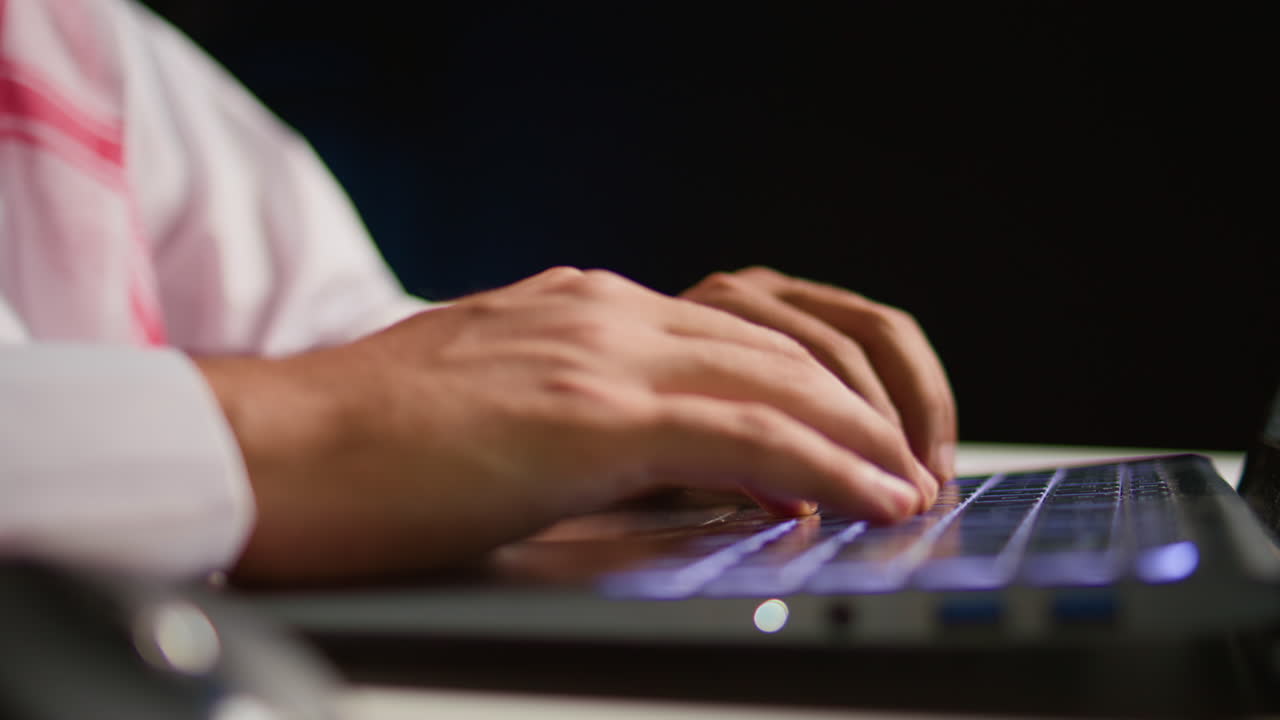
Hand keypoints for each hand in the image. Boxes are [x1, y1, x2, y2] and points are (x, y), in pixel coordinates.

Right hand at [199, 267, 935, 582]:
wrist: (272, 450)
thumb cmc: (363, 448)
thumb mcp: (498, 413)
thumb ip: (586, 424)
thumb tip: (664, 470)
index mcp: (580, 308)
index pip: (735, 333)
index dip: (811, 386)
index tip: (855, 437)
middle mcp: (602, 311)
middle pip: (777, 344)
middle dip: (859, 405)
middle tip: (908, 463)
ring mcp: (599, 352)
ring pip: (778, 379)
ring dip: (862, 435)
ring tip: (908, 486)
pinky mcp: (591, 413)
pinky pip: (747, 431)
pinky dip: (827, 464)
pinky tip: (870, 497)